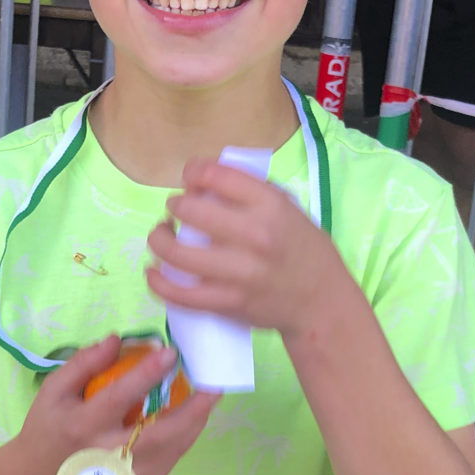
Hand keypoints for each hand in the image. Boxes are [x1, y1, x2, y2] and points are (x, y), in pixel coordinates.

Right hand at [12, 335, 219, 474]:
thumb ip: (83, 364)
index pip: (120, 396)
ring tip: (209, 398)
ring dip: (195, 423)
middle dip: (193, 409)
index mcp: (82, 426)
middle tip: (213, 385)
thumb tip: (116, 339)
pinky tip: (192, 421)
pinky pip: (169, 462)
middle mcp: (106, 455)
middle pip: (160, 433)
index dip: (147, 374)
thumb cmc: (45, 431)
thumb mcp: (53, 392)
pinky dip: (184, 439)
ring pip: (171, 450)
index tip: (170, 352)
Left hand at [145, 161, 349, 344]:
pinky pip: (180, 293)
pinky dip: (159, 282)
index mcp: (271, 206)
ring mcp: (240, 272)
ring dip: (159, 240)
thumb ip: (251, 194)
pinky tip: (154, 271)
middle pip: (191, 210)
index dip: (194, 171)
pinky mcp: (228, 302)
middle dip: (175, 205)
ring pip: (177, 252)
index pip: (217, 176)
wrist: (320, 301)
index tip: (190, 177)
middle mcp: (255, 236)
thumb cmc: (303, 250)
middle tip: (176, 209)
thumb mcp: (289, 209)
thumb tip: (204, 180)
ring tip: (161, 236)